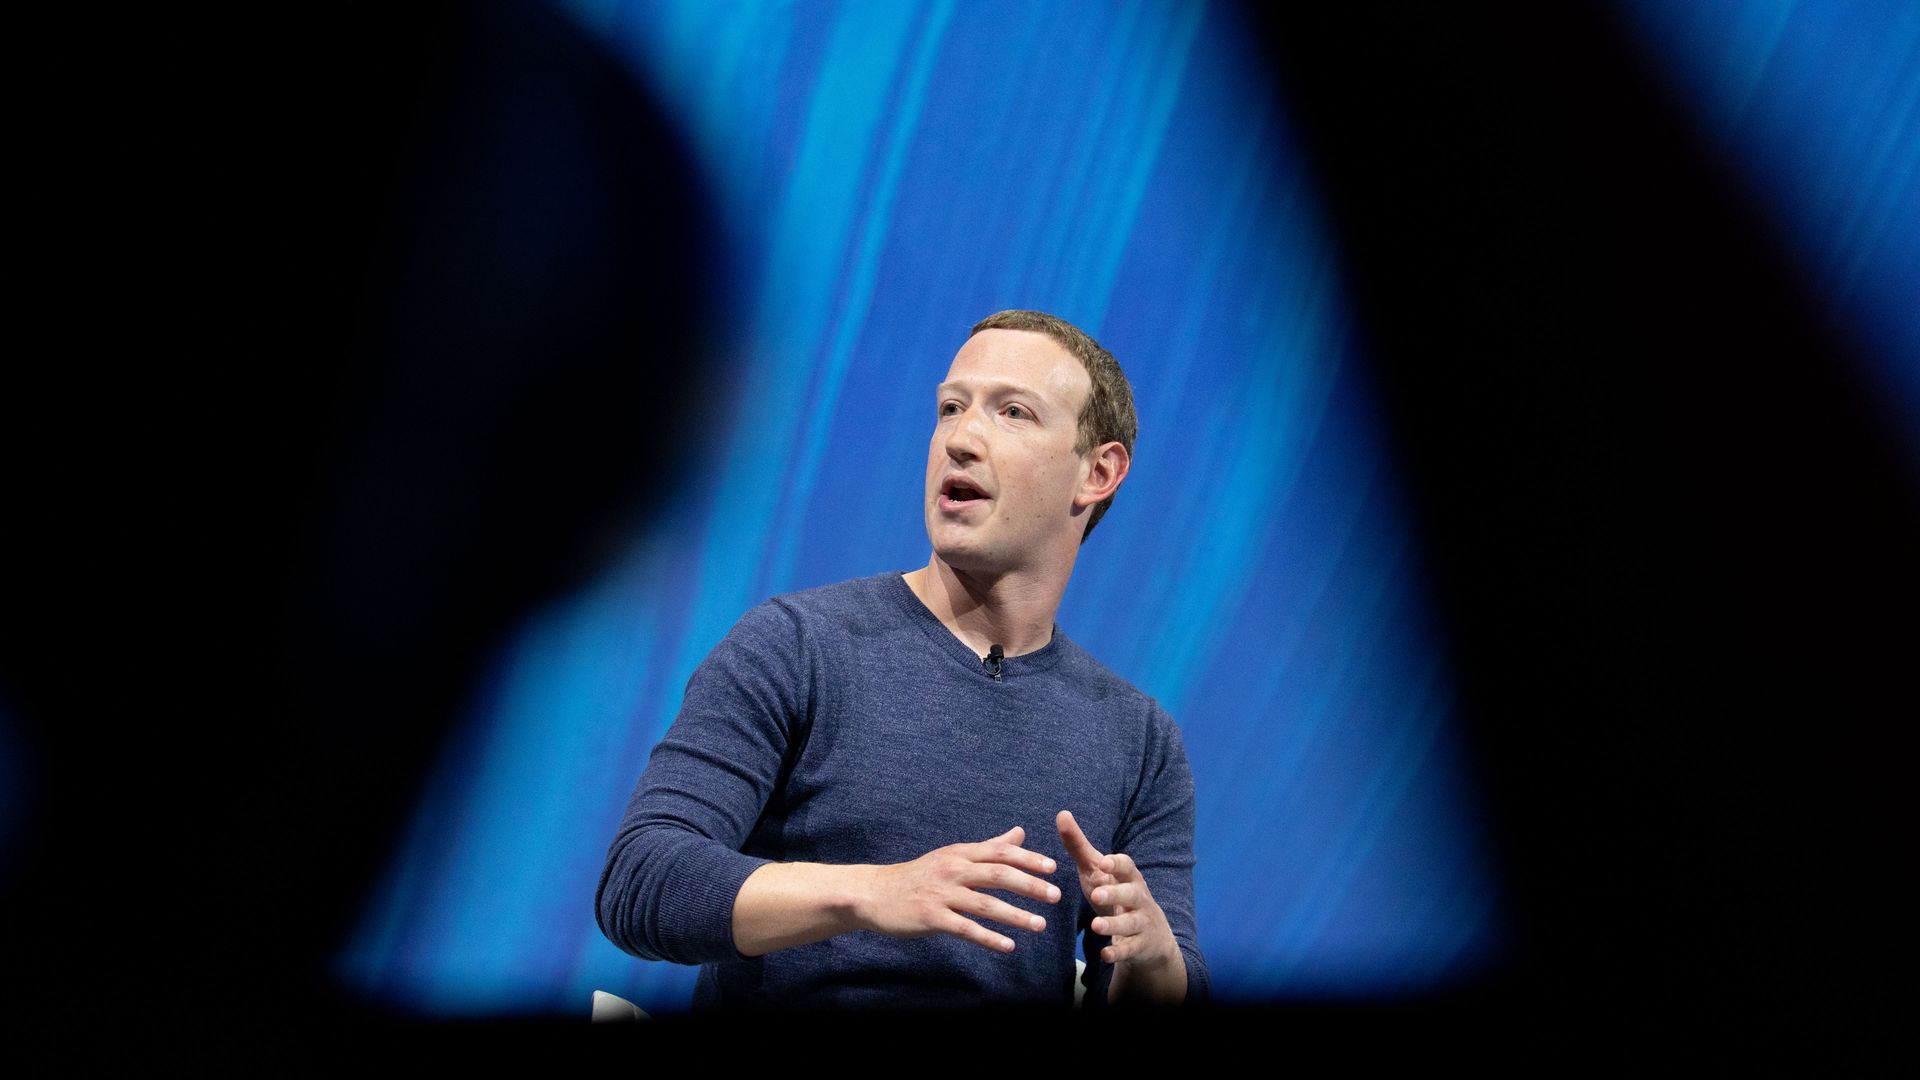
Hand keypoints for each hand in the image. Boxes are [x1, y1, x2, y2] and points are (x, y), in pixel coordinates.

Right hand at [856, 826, 1061, 953]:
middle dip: (1029, 885)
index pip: (1000, 852)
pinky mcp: (931, 917)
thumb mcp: (952, 856)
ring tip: (1039, 925)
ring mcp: (941, 894)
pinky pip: (965, 929)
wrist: (875, 893)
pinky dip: (988, 938)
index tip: (1053, 867)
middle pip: (997, 874)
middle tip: (1055, 895)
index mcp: (960, 853)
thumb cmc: (919, 875)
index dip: (1028, 859)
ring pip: (985, 904)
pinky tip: (1008, 947)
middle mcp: (952, 870)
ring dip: (1015, 915)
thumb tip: (1020, 832)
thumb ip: (988, 847)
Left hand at [1056, 809, 1186, 1003]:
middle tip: (1097, 894)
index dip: (1117, 864)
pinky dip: (1118, 952)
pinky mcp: (1140, 946)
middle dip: (1116, 893)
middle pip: (1133, 893)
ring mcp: (1142, 922)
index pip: (1128, 866)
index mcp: (1128, 877)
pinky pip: (1130, 949)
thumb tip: (1061, 813)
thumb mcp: (1096, 871)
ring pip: (1132, 922)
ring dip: (1115, 924)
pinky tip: (1104, 955)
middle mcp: (1139, 898)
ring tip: (1096, 926)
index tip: (1103, 862)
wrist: (1149, 935)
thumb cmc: (1115, 893)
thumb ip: (1079, 846)